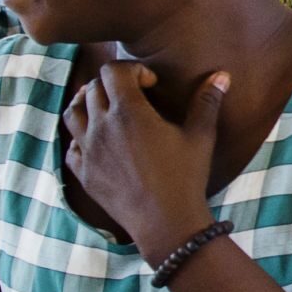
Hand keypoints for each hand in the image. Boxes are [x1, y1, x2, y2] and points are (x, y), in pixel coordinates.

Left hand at [62, 60, 223, 262]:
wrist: (164, 221)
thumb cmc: (185, 176)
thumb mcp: (201, 136)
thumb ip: (206, 101)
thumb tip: (221, 75)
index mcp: (129, 112)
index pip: (114, 71)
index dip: (133, 69)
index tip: (151, 84)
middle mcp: (101, 126)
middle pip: (92, 88)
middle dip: (112, 84)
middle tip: (133, 95)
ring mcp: (88, 150)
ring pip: (72, 112)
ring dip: (87, 103)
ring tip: (106, 108)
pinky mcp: (83, 171)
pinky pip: (70, 145)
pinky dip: (80, 136)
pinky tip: (97, 140)